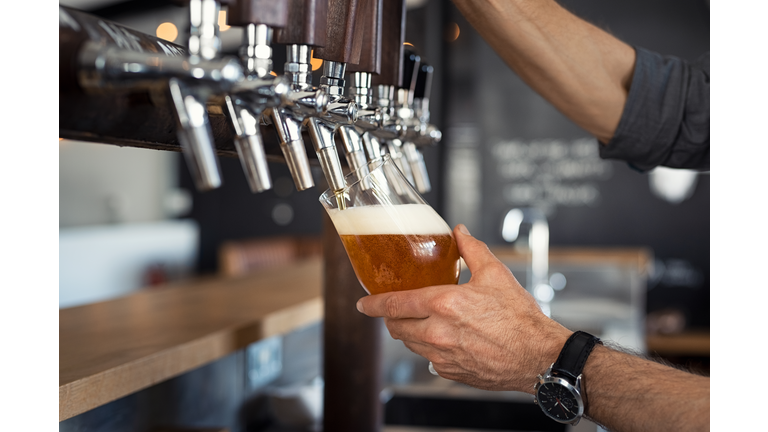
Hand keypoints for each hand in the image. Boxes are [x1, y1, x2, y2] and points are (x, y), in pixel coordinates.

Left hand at [356, 224, 571, 392]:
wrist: (538, 356)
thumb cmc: (520, 318)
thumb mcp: (495, 274)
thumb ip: (472, 249)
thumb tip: (459, 232)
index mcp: (444, 304)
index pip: (394, 304)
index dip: (373, 304)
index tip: (363, 304)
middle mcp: (438, 333)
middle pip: (396, 327)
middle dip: (390, 318)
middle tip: (395, 309)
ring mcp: (443, 356)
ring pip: (410, 344)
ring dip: (409, 332)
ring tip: (422, 321)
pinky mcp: (451, 373)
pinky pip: (428, 360)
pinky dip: (428, 348)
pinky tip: (443, 338)